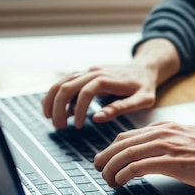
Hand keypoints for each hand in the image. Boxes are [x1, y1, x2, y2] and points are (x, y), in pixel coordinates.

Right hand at [42, 63, 157, 128]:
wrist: (145, 68)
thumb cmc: (145, 86)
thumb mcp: (142, 100)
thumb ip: (120, 108)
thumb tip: (97, 118)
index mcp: (109, 79)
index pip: (86, 92)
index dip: (79, 110)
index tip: (80, 127)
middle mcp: (95, 72)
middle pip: (68, 85)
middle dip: (58, 106)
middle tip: (59, 126)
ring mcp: (89, 72)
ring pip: (63, 81)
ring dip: (53, 99)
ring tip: (50, 118)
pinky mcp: (87, 74)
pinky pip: (67, 82)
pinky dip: (59, 95)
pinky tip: (60, 111)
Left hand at [93, 121, 194, 189]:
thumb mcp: (188, 141)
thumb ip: (168, 145)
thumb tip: (150, 158)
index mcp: (166, 127)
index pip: (127, 135)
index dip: (111, 149)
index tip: (105, 161)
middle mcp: (164, 133)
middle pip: (121, 143)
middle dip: (104, 158)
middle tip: (98, 171)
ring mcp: (169, 146)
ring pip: (126, 153)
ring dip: (110, 168)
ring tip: (107, 179)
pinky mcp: (175, 162)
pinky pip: (139, 166)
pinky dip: (124, 174)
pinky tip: (121, 182)